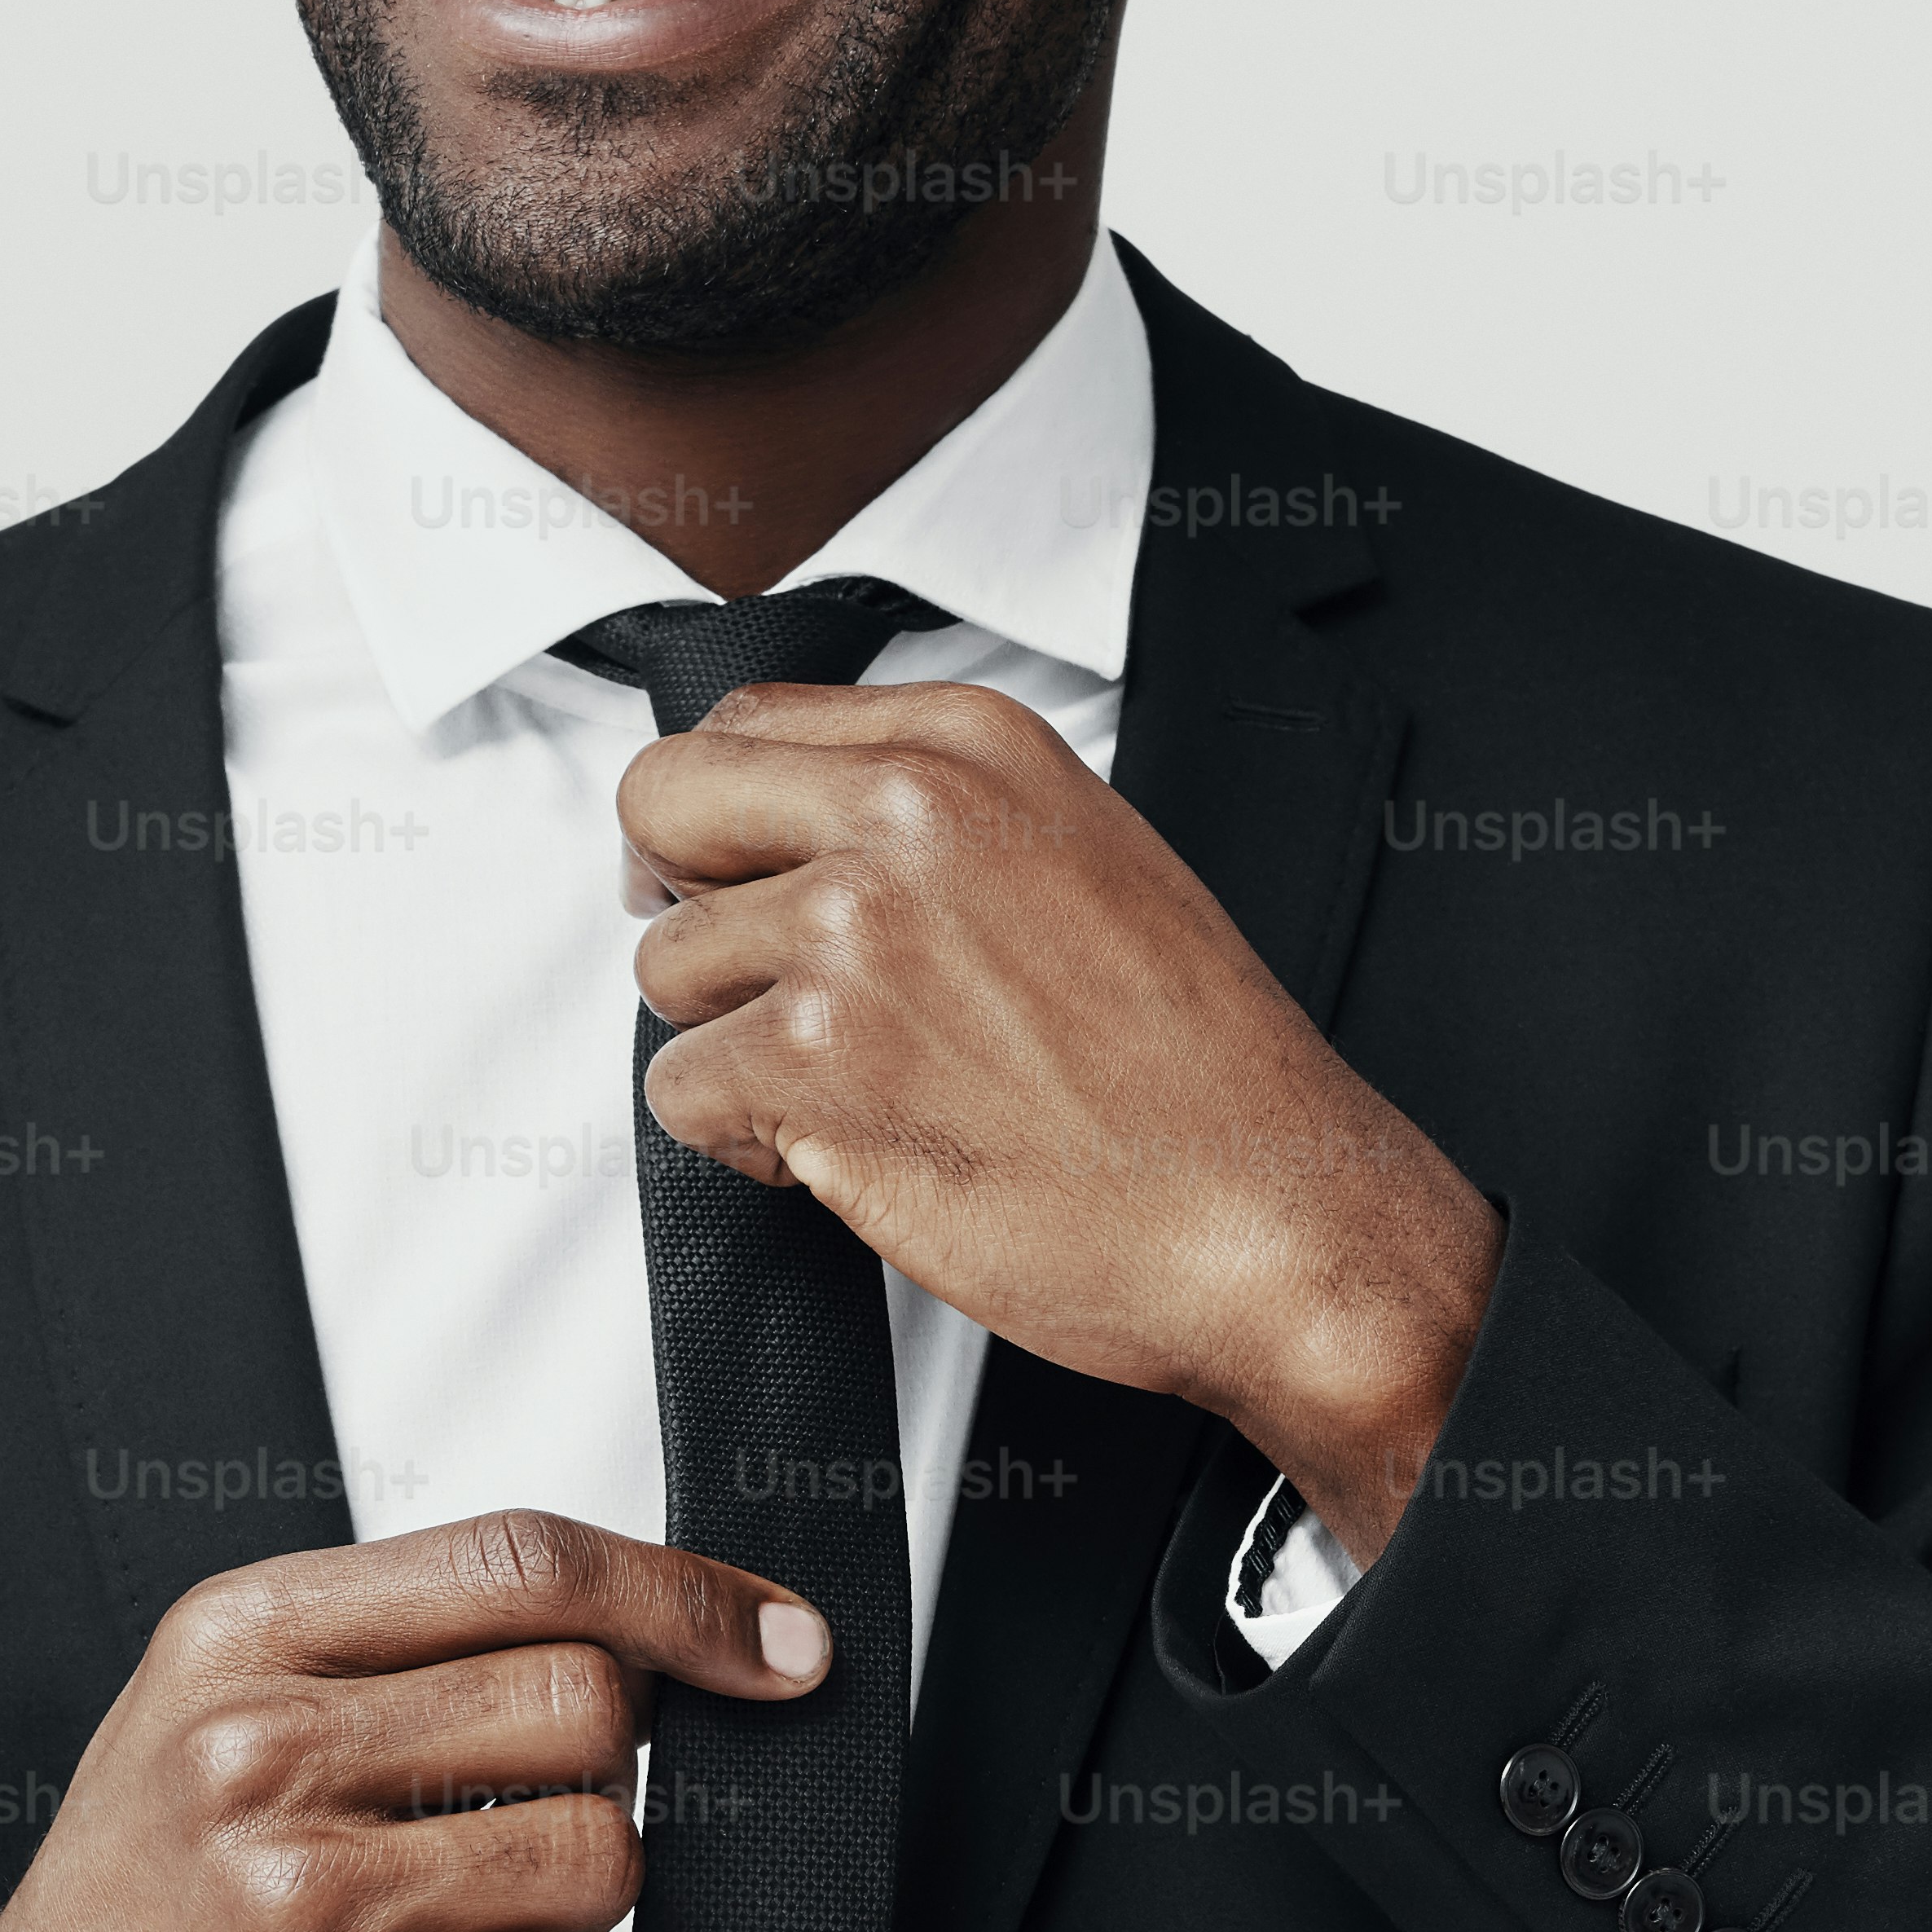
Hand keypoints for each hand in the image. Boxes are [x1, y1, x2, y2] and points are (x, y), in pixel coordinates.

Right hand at [0, 1510, 831, 1931]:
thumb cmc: (146, 1892)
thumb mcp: (222, 1701)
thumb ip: (406, 1643)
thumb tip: (658, 1630)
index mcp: (242, 1636)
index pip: (525, 1562)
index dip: (684, 1596)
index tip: (775, 1642)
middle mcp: (257, 1753)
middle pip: (591, 1708)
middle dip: (603, 1779)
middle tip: (515, 1832)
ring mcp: (289, 1903)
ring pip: (597, 1860)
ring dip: (568, 1910)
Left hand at [619, 679, 1492, 1560]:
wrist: (1269, 1210)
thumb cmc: (1196, 1068)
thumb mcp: (1085, 856)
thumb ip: (934, 813)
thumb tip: (787, 827)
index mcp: (970, 747)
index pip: (745, 721)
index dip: (719, 817)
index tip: (735, 874)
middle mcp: (906, 813)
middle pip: (663, 803)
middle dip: (680, 899)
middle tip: (742, 978)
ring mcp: (854, 929)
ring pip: (665, 968)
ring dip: (731, 1042)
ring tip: (853, 1086)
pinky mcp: (815, 1058)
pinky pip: (678, 1090)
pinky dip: (745, 1140)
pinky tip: (851, 1147)